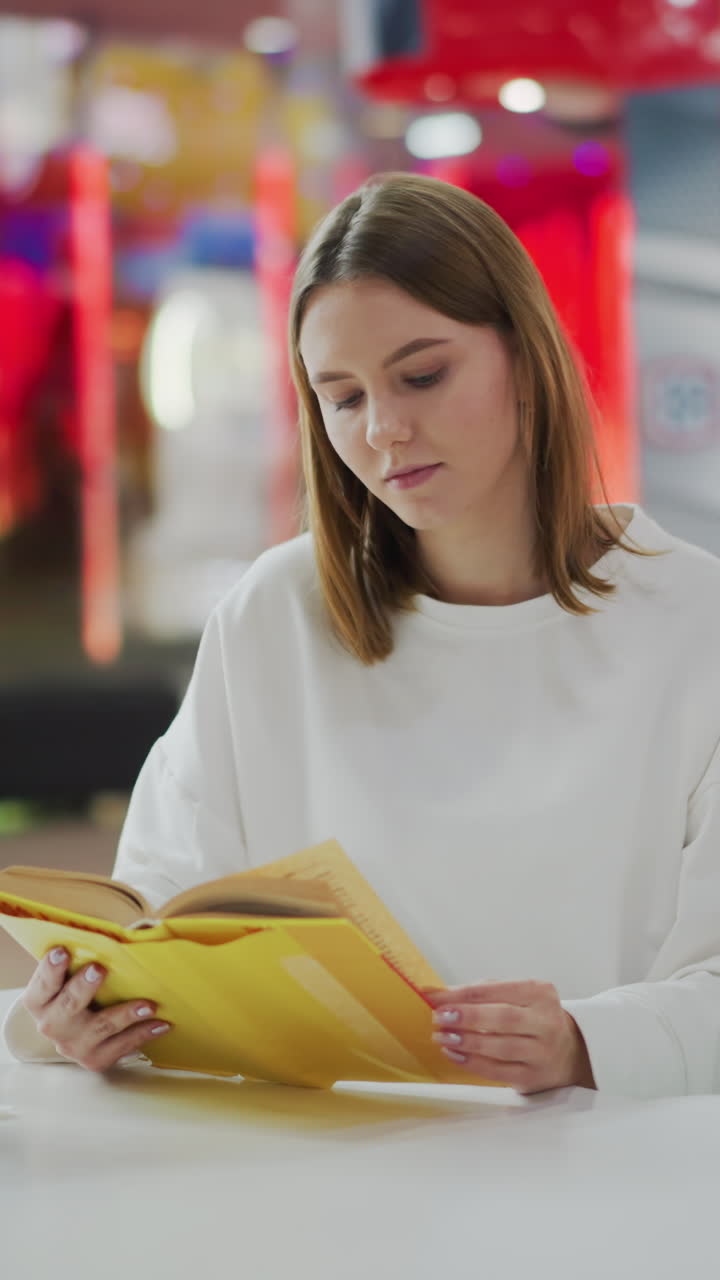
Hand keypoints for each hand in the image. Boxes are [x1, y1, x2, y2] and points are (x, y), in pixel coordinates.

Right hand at [23, 946, 171, 1071]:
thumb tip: (139, 928)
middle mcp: (51, 1025)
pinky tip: (161, 1024)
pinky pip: (121, 1046)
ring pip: (101, 1026)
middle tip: (100, 969)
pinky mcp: (94, 1060)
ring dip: (126, 1014)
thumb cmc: (77, 990)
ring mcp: (72, 1046)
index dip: (49, 968)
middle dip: (84, 986)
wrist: (75, 1031)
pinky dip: (142, 1034)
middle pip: (68, 1005)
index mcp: (39, 1001)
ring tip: (148, 1005)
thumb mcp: (72, 974)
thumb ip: (90, 953)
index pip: (42, 983)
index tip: (62, 951)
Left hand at [426, 979, 595, 1093]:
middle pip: (504, 1018)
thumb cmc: (531, 1018)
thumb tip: (435, 993)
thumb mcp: (516, 997)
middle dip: (467, 1017)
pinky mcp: (533, 1077)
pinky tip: (454, 1054)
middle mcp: (546, 1021)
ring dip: (466, 1042)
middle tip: (440, 1017)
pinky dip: (473, 1063)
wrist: (568, 1051)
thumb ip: (479, 993)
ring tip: (442, 1037)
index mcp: (540, 993)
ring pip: (501, 1047)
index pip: (497, 989)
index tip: (435, 997)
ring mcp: (542, 1052)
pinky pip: (499, 1071)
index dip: (463, 994)